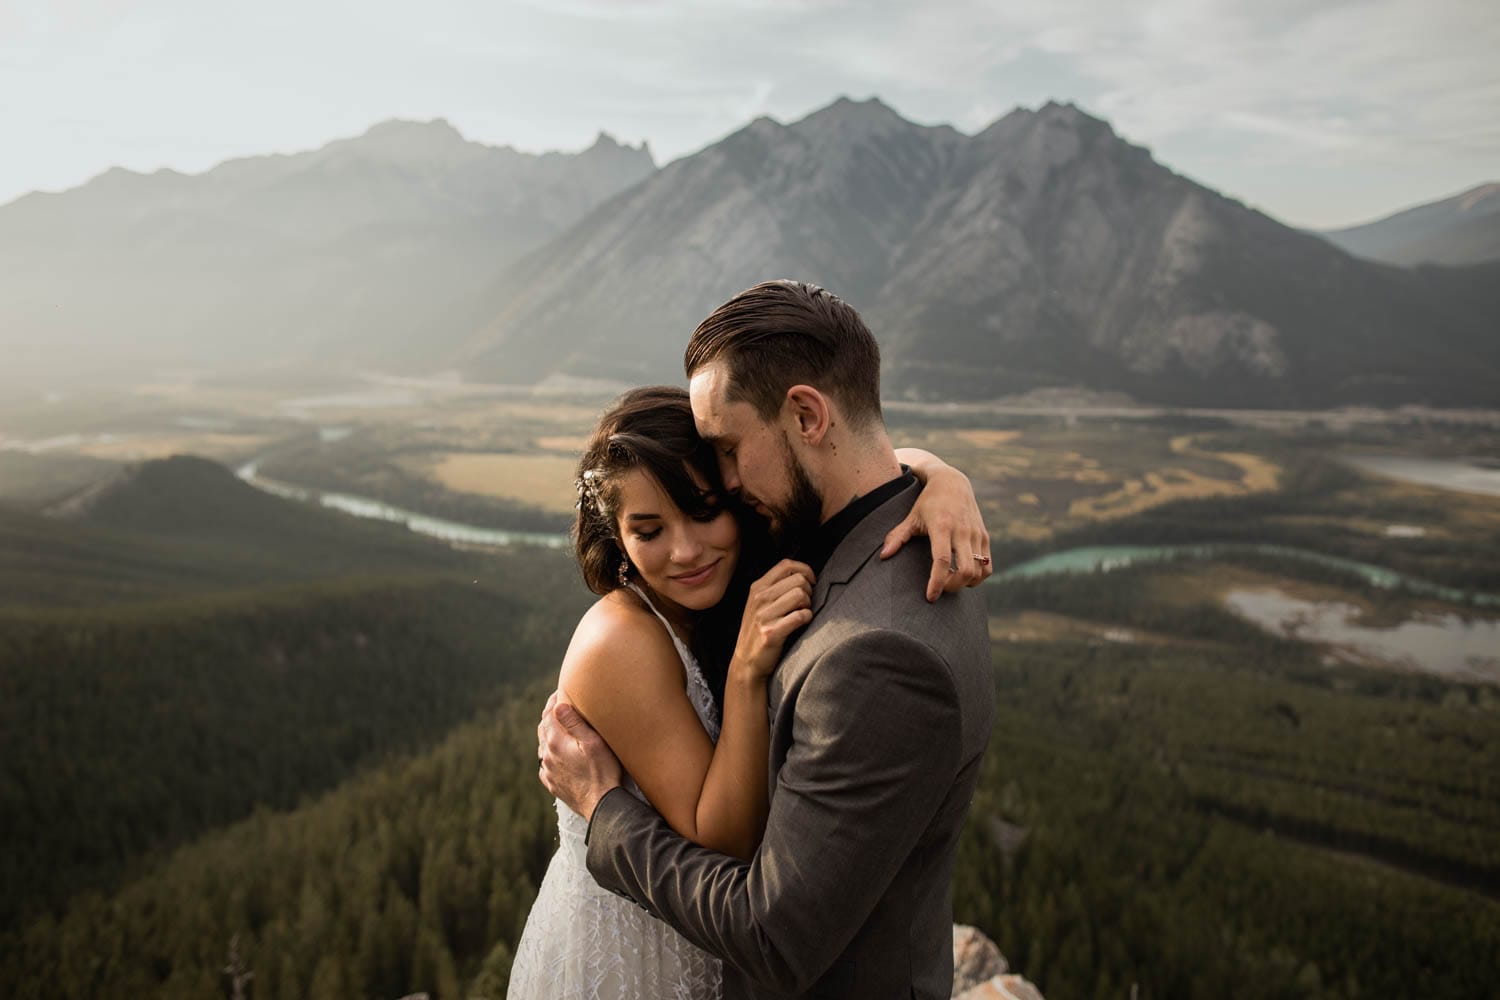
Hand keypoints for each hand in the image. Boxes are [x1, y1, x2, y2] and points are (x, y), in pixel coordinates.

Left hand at [538, 690, 622, 819]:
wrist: (601, 805)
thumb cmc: (602, 772)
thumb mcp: (593, 742)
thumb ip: (574, 723)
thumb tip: (558, 705)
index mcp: (555, 742)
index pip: (549, 714)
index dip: (554, 700)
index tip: (561, 691)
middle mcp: (546, 756)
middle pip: (543, 728)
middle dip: (551, 715)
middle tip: (560, 705)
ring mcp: (548, 771)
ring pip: (543, 746)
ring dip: (549, 734)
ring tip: (560, 727)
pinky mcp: (552, 783)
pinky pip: (545, 764)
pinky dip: (550, 753)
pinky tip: (557, 754)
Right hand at [731, 559, 815, 678]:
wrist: (747, 662)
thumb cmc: (758, 631)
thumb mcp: (759, 604)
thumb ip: (775, 587)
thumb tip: (802, 574)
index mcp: (757, 588)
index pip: (786, 565)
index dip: (805, 570)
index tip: (811, 582)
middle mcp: (759, 599)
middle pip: (798, 580)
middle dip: (809, 590)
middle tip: (805, 603)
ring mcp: (764, 615)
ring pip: (801, 595)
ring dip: (808, 605)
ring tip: (802, 614)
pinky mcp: (772, 632)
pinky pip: (801, 616)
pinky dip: (807, 619)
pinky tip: (801, 624)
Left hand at [881, 465, 991, 601]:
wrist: (952, 482)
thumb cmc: (927, 502)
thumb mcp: (911, 517)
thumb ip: (897, 536)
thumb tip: (883, 556)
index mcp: (942, 526)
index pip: (942, 560)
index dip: (937, 582)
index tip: (930, 596)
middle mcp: (962, 530)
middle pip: (965, 570)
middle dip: (953, 586)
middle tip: (940, 588)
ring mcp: (976, 534)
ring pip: (979, 571)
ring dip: (966, 583)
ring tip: (950, 580)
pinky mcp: (984, 536)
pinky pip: (987, 566)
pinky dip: (977, 577)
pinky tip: (963, 574)